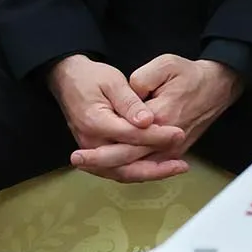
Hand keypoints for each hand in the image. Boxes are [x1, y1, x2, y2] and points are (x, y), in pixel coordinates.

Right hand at [46, 54, 188, 182]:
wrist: (69, 80)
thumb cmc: (92, 78)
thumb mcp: (113, 81)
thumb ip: (130, 103)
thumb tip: (147, 121)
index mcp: (95, 123)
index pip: (131, 136)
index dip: (157, 137)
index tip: (178, 134)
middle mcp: (91, 143)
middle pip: (125, 165)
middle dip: (156, 167)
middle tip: (182, 164)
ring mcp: (92, 151)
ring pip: (122, 173)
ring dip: (149, 174)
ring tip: (175, 169)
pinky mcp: (96, 154)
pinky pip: (118, 170)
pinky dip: (139, 172)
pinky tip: (159, 168)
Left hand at [64, 55, 241, 177]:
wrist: (217, 86)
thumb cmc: (190, 74)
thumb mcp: (166, 65)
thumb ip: (142, 80)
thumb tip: (127, 97)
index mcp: (162, 116)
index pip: (127, 139)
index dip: (102, 149)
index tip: (79, 151)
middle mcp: (166, 139)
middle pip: (128, 160)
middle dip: (100, 163)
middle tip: (77, 160)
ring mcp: (171, 149)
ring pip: (138, 169)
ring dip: (112, 169)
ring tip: (87, 165)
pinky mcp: (174, 152)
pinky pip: (148, 167)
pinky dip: (128, 170)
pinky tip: (110, 166)